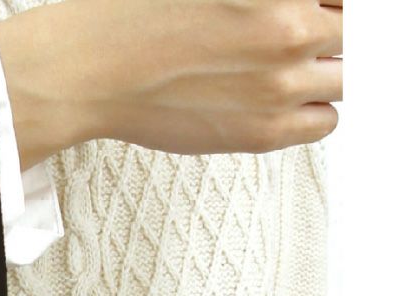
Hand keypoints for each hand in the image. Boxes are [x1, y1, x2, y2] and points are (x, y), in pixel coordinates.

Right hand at [0, 0, 342, 169]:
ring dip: (329, 68)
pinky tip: (287, 99)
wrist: (91, 70)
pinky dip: (317, 109)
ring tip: (293, 67)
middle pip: (357, 29)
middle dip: (335, 29)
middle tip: (301, 36)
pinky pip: (326, 121)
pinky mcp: (263, 130)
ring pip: (350, 75)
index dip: (330, 5)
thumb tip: (302, 9)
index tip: (318, 11)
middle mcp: (291, 26)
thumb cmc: (135, 12)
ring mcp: (281, 82)